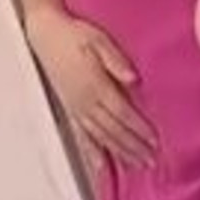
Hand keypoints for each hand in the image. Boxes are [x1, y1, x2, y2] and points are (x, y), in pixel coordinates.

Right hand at [27, 9, 157, 170]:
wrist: (45, 34)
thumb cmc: (74, 34)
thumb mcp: (98, 39)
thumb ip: (116, 60)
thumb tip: (133, 79)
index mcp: (95, 84)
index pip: (122, 112)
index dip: (139, 128)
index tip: (155, 140)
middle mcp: (85, 101)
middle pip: (113, 130)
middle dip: (133, 147)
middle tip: (151, 161)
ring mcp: (76, 107)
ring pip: (100, 137)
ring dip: (119, 153)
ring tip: (136, 165)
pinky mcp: (69, 109)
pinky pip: (82, 135)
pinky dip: (92, 152)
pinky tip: (101, 165)